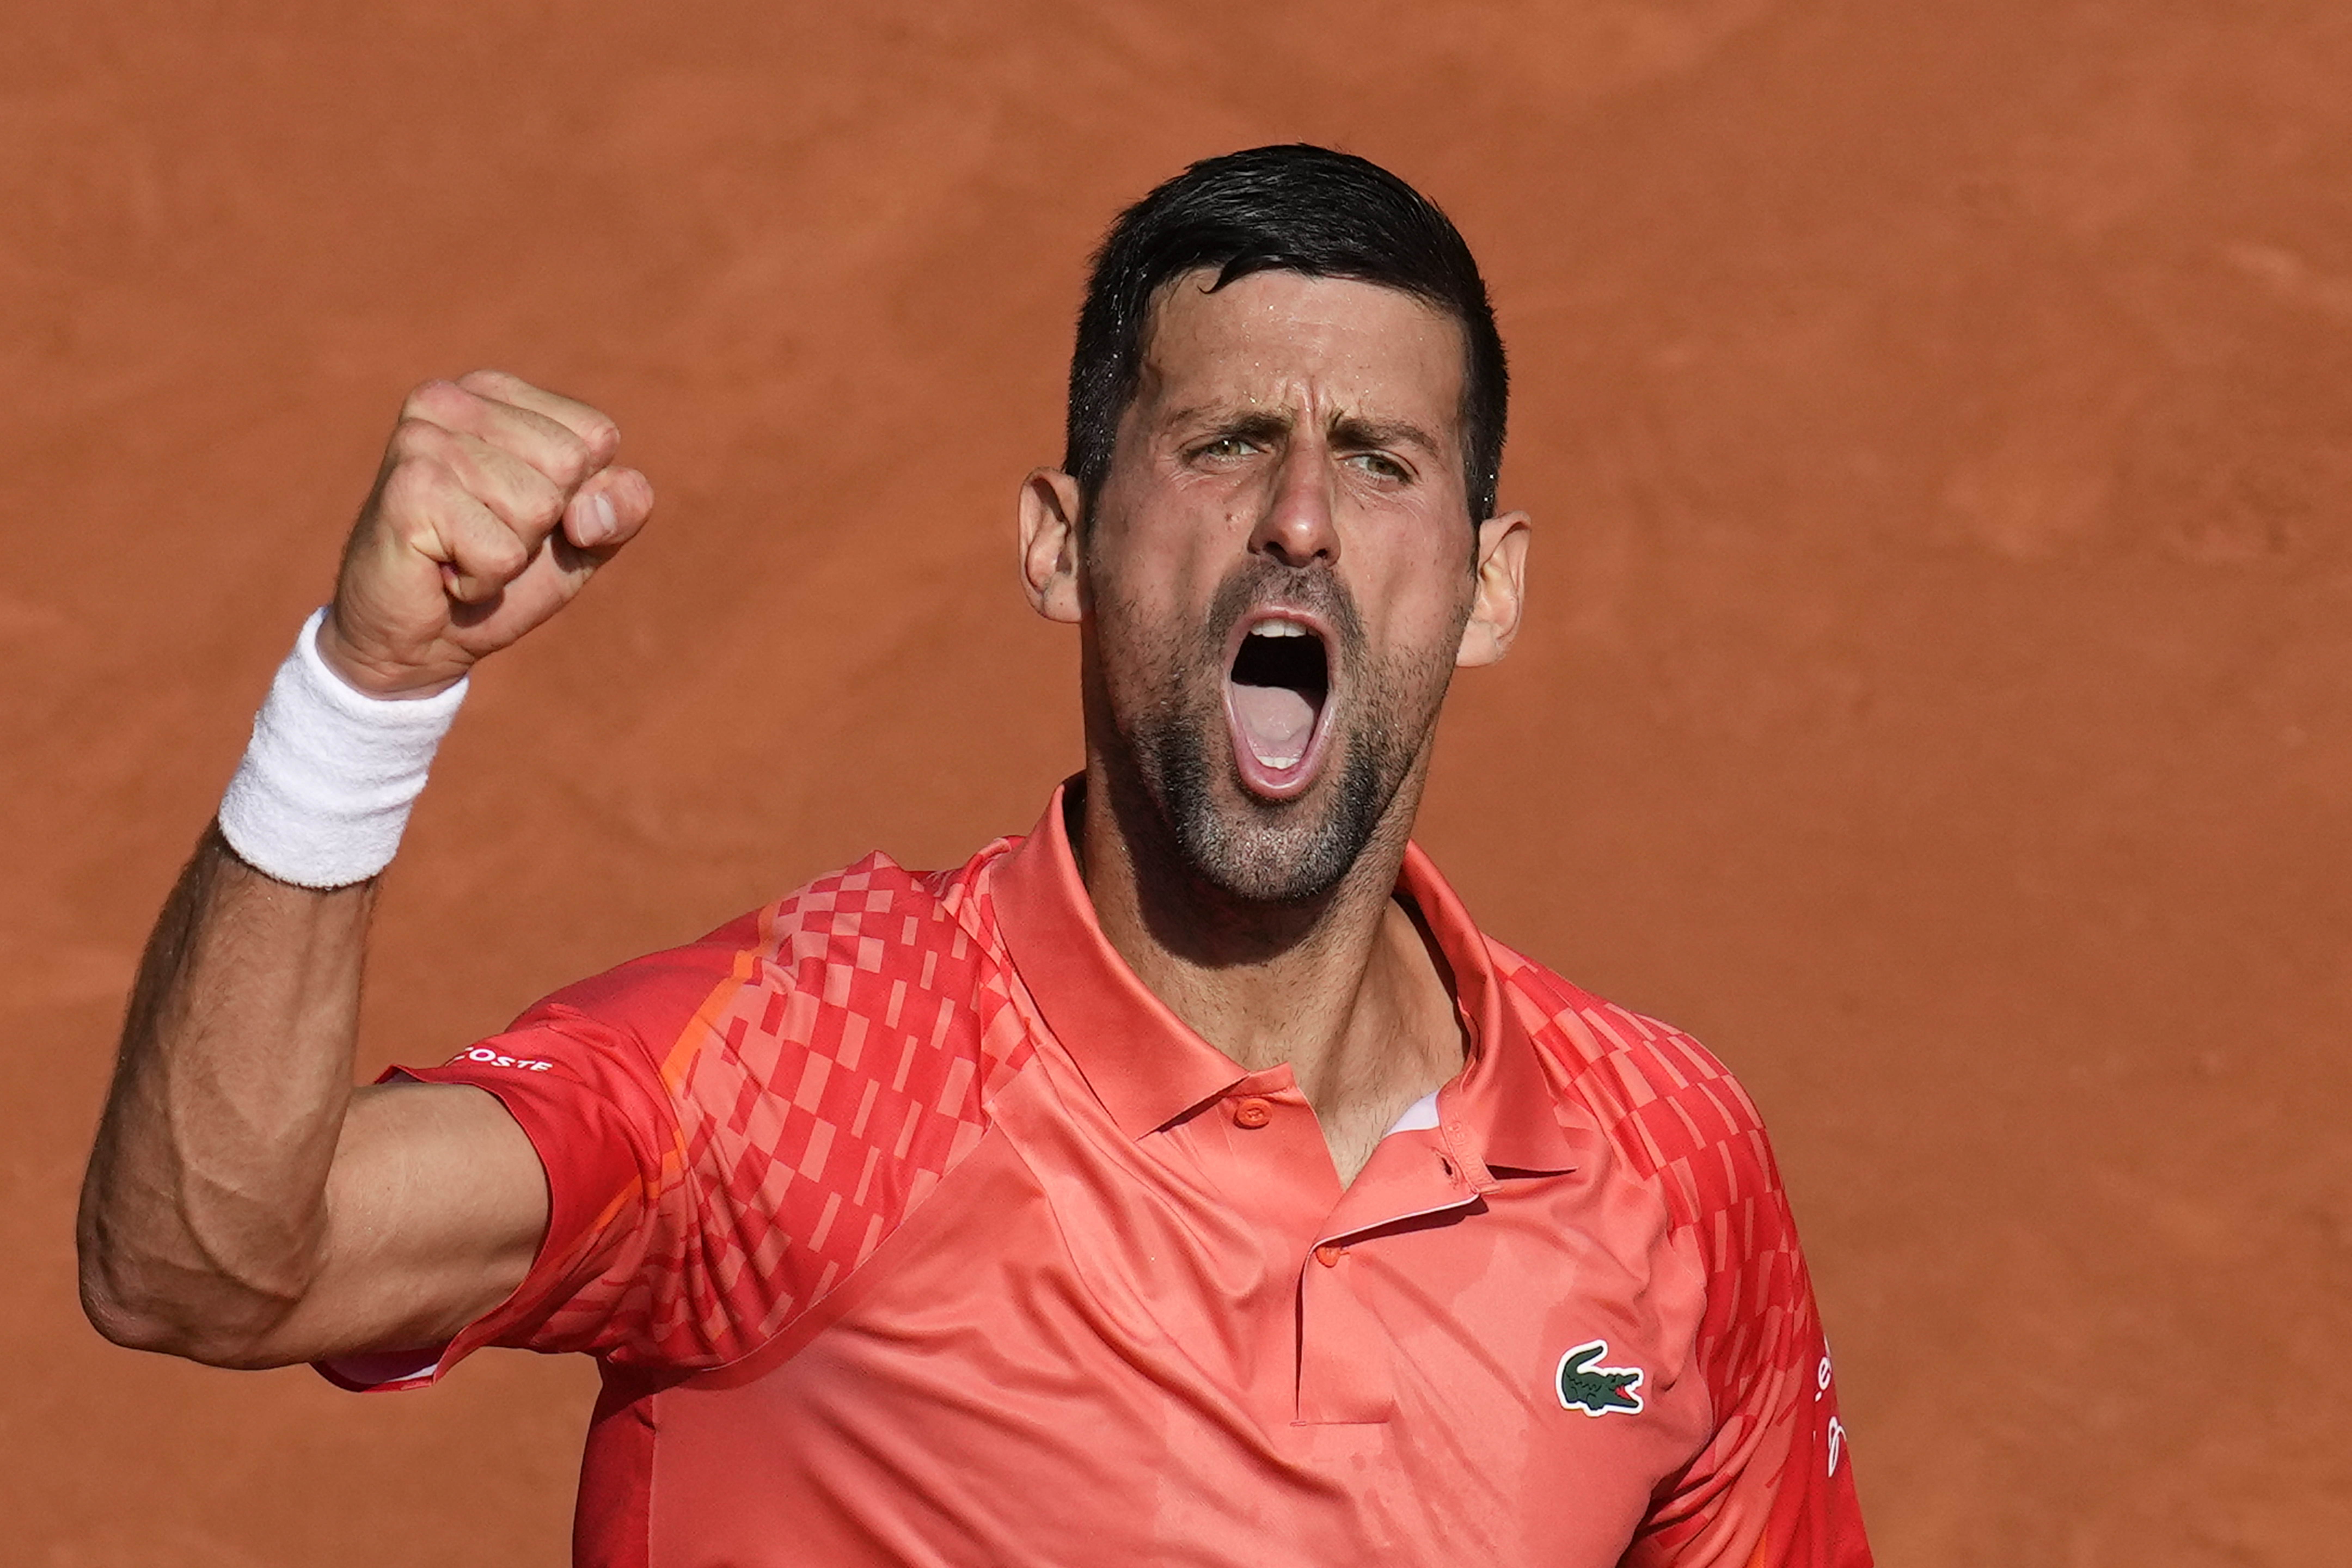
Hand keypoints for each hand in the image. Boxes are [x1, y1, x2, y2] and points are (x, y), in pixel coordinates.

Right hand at [318, 370, 654, 695]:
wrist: (420, 636)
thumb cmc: (500, 572)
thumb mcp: (584, 537)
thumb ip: (623, 506)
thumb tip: (593, 511)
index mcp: (495, 392)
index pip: (596, 435)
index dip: (579, 495)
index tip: (523, 514)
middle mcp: (450, 399)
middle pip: (570, 464)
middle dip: (542, 523)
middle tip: (486, 535)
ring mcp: (423, 439)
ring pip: (538, 507)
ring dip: (510, 553)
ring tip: (461, 550)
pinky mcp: (410, 489)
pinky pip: (501, 552)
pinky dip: (482, 581)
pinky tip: (442, 570)